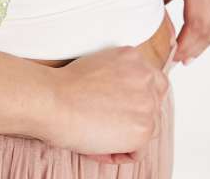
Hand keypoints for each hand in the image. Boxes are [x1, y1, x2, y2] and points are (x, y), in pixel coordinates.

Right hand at [43, 45, 169, 163]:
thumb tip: (124, 100)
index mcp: (133, 56)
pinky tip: (97, 143)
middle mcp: (145, 76)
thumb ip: (120, 76)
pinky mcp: (143, 128)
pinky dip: (119, 154)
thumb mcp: (99, 66)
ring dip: (127, 136)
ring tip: (99, 134)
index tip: (123, 106)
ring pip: (149, 128)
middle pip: (154, 105)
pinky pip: (138, 151)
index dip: (139, 96)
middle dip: (135, 116)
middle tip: (110, 123)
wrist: (54, 100)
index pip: (153, 80)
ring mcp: (147, 102)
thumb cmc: (65, 86)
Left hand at [163, 0, 209, 64]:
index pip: (195, 20)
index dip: (186, 42)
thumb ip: (159, 15)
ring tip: (187, 57)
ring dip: (202, 45)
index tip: (174, 56)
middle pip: (208, 25)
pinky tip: (196, 46)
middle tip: (180, 60)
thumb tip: (164, 49)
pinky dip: (208, 36)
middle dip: (193, 47)